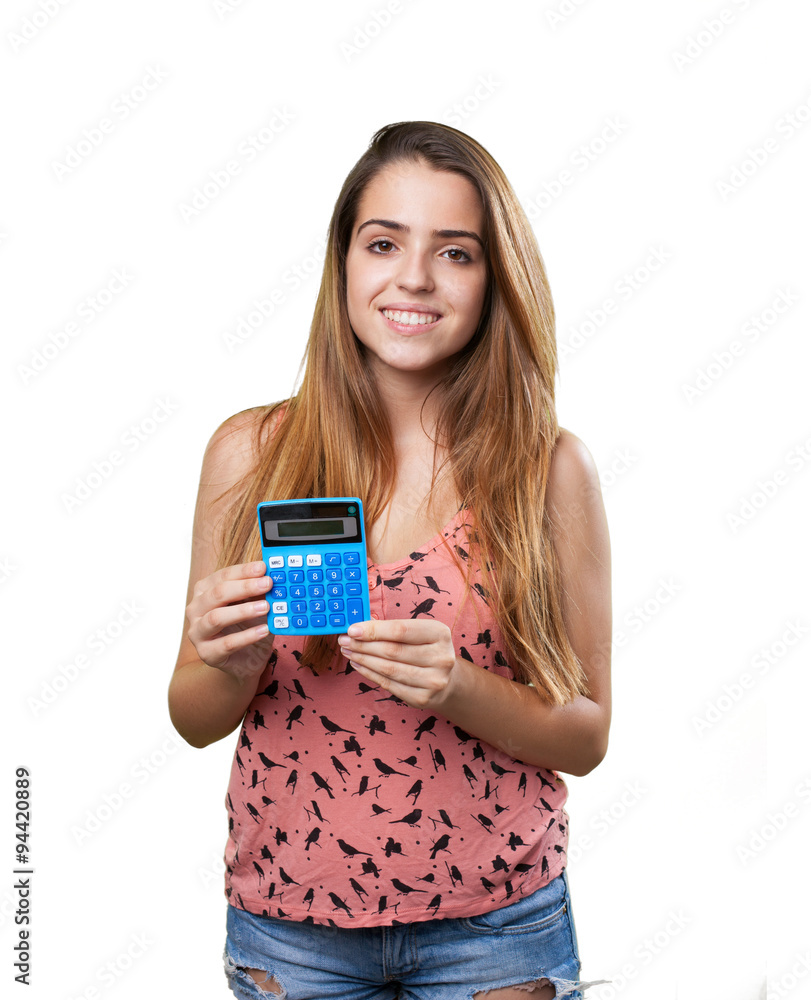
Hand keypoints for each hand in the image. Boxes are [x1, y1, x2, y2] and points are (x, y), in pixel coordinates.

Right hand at [186, 560, 273, 680]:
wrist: (244, 660)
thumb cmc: (247, 626)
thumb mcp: (254, 604)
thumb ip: (258, 591)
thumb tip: (273, 576)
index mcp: (205, 591)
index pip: (222, 576)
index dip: (243, 571)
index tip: (263, 568)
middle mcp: (196, 609)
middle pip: (217, 593)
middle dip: (244, 587)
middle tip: (267, 584)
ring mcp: (198, 632)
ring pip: (216, 618)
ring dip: (243, 611)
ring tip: (266, 607)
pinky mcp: (207, 653)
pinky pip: (226, 644)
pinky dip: (247, 636)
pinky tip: (264, 630)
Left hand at [337, 619, 457, 710]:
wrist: (447, 680)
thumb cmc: (426, 649)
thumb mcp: (418, 633)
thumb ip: (392, 629)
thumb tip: (358, 627)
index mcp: (440, 634)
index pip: (400, 630)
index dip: (373, 630)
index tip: (352, 629)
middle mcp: (441, 657)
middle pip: (392, 651)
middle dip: (363, 645)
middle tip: (344, 641)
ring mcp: (434, 680)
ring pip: (389, 669)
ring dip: (363, 659)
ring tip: (349, 652)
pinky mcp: (423, 698)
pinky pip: (389, 685)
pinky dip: (370, 674)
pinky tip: (359, 665)